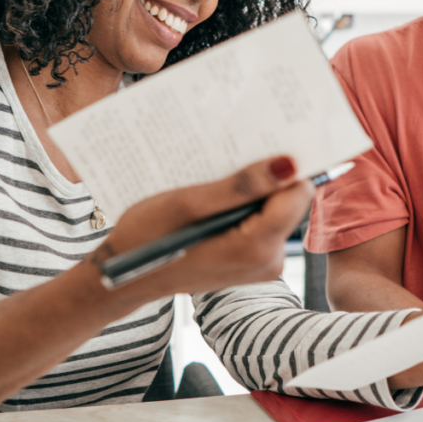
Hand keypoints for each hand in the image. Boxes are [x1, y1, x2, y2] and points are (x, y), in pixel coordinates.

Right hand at [91, 155, 312, 306]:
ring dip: (249, 193)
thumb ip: (241, 187)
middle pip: (287, 201)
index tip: (260, 146)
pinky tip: (213, 200)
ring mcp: (261, 264)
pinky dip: (241, 208)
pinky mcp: (251, 262)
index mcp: (256, 248)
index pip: (297, 192)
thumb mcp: (189, 204)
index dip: (282, 167)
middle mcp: (268, 261)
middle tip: (228, 162)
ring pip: (272, 211)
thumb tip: (288, 165)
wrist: (125, 276)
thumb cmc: (148, 238)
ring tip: (215, 183)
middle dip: (262, 179)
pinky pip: (259, 223)